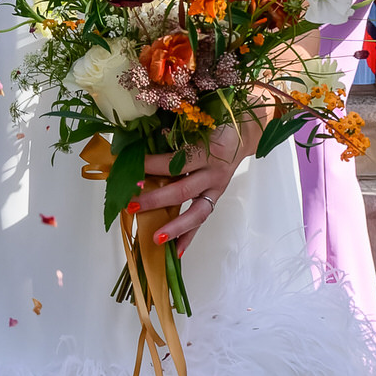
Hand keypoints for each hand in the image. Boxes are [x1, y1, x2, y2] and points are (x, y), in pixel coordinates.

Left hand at [127, 123, 249, 257]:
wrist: (245, 131)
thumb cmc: (217, 123)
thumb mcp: (197, 123)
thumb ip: (173, 135)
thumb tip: (136, 144)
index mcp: (207, 151)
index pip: (176, 162)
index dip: (153, 166)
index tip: (130, 167)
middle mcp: (213, 172)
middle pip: (183, 190)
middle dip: (156, 200)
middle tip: (132, 204)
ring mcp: (216, 188)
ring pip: (196, 213)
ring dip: (175, 227)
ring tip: (156, 239)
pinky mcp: (215, 197)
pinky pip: (201, 219)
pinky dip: (189, 236)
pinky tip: (176, 252)